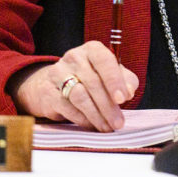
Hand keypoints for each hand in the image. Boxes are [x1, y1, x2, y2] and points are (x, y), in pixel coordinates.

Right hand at [10, 40, 138, 131]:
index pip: (104, 60)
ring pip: (80, 96)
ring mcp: (58, 74)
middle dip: (108, 106)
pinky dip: (82, 119)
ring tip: (107, 127)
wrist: (54, 84)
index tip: (123, 98)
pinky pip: (67, 108)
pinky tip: (92, 125)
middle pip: (93, 82)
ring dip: (97, 115)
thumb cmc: (90, 78)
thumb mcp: (109, 74)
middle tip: (118, 122)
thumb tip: (129, 91)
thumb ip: (125, 80)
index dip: (114, 80)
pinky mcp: (48, 92)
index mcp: (92, 50)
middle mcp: (74, 58)